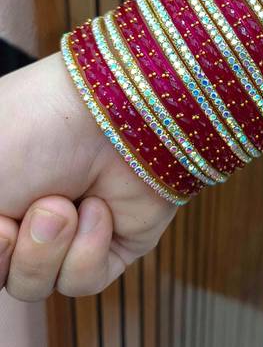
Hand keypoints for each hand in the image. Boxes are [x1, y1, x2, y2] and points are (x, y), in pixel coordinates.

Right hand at [0, 52, 176, 300]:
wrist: (107, 114)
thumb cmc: (31, 131)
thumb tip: (1, 235)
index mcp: (0, 192)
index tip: (1, 221)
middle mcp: (28, 214)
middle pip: (2, 274)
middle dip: (12, 247)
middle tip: (40, 204)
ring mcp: (71, 231)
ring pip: (36, 285)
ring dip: (47, 247)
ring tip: (66, 205)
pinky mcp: (113, 243)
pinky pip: (82, 281)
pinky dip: (86, 249)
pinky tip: (99, 208)